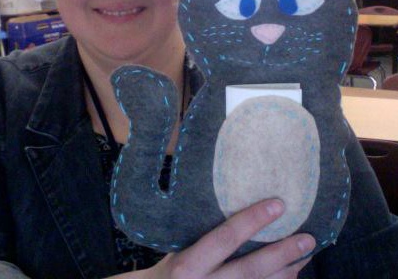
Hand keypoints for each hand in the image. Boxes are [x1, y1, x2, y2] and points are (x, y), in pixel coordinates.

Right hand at [147, 199, 314, 278]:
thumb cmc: (170, 271)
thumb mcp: (178, 249)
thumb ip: (203, 235)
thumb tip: (239, 206)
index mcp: (188, 265)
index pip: (224, 239)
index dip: (252, 221)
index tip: (278, 204)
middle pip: (250, 270)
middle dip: (282, 254)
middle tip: (308, 238)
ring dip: (287, 273)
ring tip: (306, 254)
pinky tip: (291, 275)